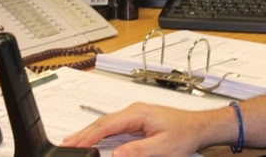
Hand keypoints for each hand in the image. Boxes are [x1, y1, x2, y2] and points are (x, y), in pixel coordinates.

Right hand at [61, 102, 222, 156]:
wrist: (199, 127)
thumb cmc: (185, 133)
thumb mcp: (163, 146)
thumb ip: (139, 150)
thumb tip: (116, 153)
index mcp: (137, 113)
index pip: (106, 125)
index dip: (89, 136)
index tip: (75, 144)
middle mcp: (133, 112)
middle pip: (102, 124)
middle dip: (83, 134)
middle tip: (66, 144)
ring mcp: (134, 117)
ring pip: (106, 126)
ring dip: (90, 135)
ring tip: (73, 143)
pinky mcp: (136, 124)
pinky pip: (113, 129)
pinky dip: (100, 136)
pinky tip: (93, 142)